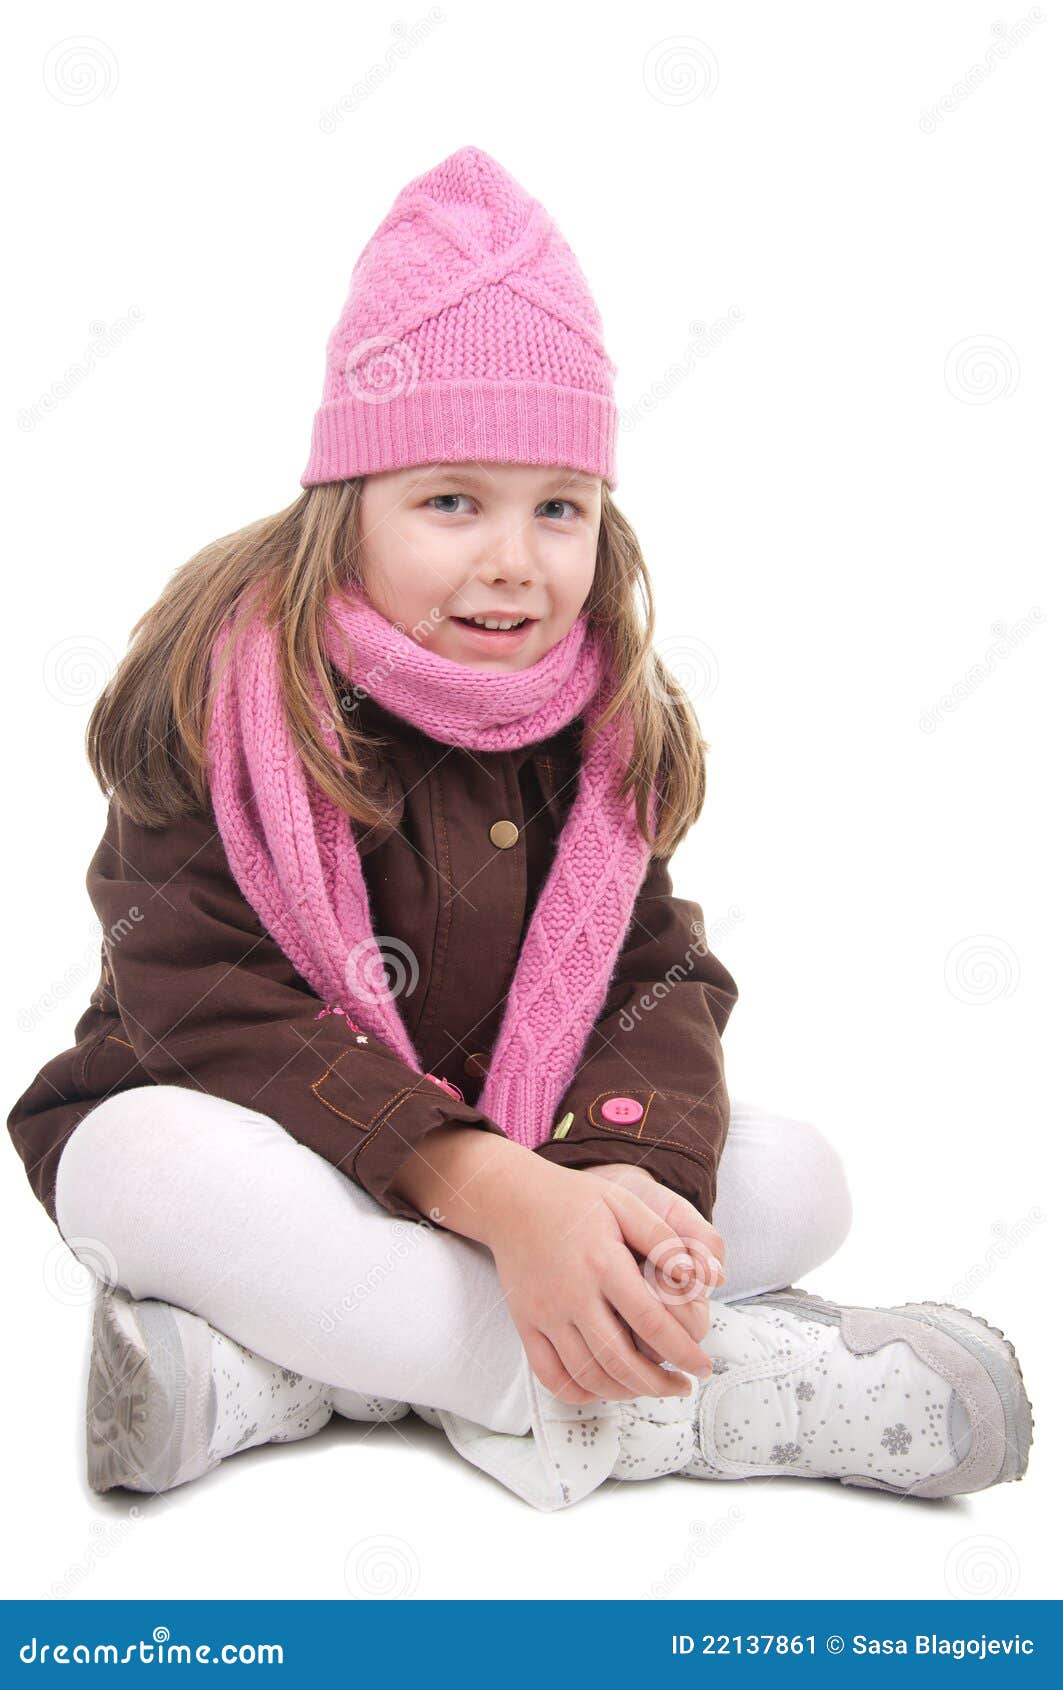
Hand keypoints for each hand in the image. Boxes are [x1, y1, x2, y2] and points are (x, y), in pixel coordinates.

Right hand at [482, 1157, 716, 1406]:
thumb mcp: (625, 1203)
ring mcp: (545, 1314)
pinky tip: (604, 1388)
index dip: (683, 1351)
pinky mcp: (525, 1325)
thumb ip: (662, 1239)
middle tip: (682, 1387)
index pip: (651, 1322)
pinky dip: (580, 1393)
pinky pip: (551, 1376)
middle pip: (620, 1360)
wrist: (512, 1200)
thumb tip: (696, 1277)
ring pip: (588, 1375)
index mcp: (603, 1264)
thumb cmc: (576, 1201)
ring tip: (650, 1388)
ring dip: (625, 1392)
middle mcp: (572, 1295)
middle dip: (658, 1384)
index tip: (702, 1365)